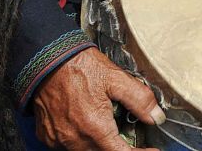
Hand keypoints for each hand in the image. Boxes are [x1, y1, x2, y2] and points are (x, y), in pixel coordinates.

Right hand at [32, 47, 163, 150]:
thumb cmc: (78, 66)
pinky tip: (88, 125)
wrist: (46, 59)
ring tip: (108, 127)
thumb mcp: (116, 78)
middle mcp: (74, 139)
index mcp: (94, 128)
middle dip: (119, 147)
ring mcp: (59, 139)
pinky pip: (68, 146)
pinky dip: (81, 140)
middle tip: (131, 137)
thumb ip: (139, 99)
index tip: (150, 149)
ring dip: (100, 144)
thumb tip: (156, 116)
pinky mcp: (48, 135)